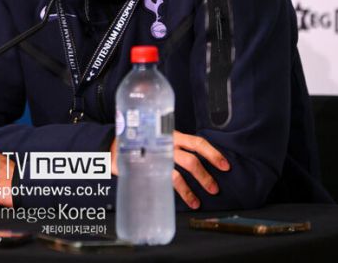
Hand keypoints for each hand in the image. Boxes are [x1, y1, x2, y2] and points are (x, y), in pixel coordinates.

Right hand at [111, 131, 229, 209]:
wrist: (112, 144)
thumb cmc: (141, 142)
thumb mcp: (159, 139)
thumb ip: (175, 147)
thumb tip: (199, 163)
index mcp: (172, 136)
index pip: (197, 143)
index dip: (212, 153)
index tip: (225, 165)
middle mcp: (166, 145)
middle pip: (191, 160)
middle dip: (205, 176)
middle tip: (214, 188)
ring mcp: (157, 157)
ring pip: (178, 173)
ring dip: (191, 189)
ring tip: (198, 201)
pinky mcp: (148, 167)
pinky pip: (166, 181)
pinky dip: (178, 193)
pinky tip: (186, 201)